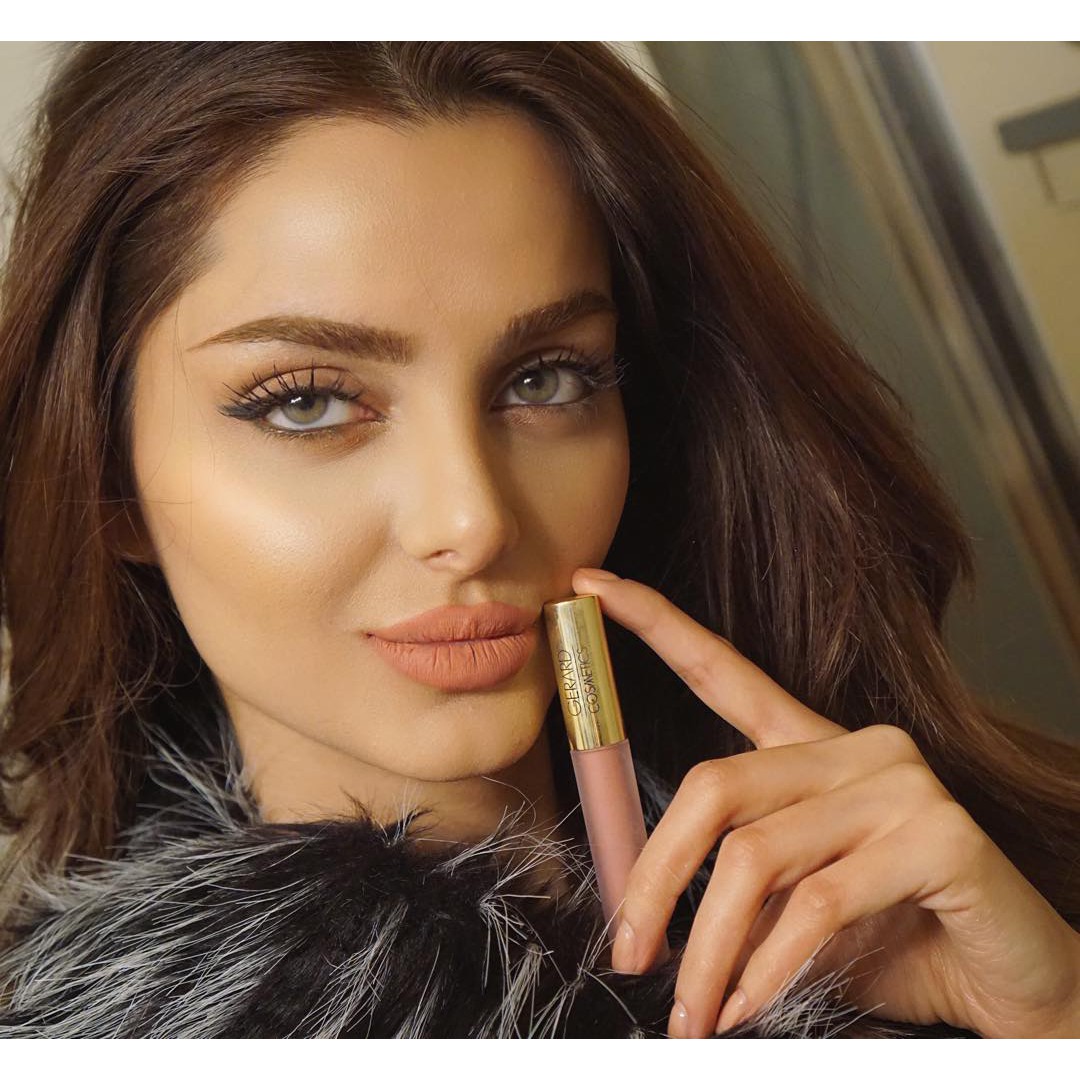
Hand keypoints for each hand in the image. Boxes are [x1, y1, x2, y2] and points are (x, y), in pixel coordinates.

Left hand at [572, 568, 1079, 1038]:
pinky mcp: (938, 834)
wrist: (1009, 988)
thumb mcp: (788, 907)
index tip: (589, 587)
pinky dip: (768, 967)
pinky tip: (747, 1006)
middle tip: (629, 956)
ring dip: (710, 949)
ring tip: (692, 1013)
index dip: (653, 623)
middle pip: (714, 785)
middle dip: (655, 878)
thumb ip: (730, 885)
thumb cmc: (891, 941)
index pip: (721, 669)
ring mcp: (898, 782)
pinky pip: (817, 903)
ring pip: (755, 856)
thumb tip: (637, 915)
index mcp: (809, 745)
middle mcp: (853, 745)